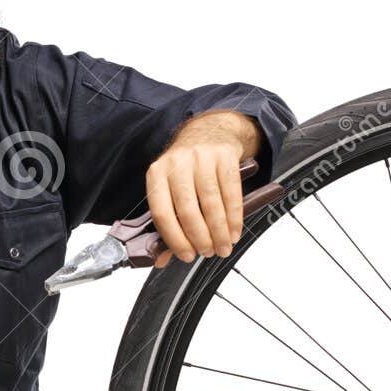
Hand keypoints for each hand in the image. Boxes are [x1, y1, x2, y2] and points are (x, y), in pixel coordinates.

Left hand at [145, 111, 258, 266]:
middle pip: (188, 209)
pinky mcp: (224, 157)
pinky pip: (231, 193)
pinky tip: (234, 231)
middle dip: (200, 238)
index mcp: (156, 174)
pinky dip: (234, 217)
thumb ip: (167, 221)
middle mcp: (177, 164)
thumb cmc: (186, 169)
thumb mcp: (169, 187)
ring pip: (211, 203)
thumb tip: (160, 258)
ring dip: (219, 232)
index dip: (174, 238)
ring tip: (223, 247)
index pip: (161, 212)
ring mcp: (201, 158)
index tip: (186, 255)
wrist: (209, 132)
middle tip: (208, 253)